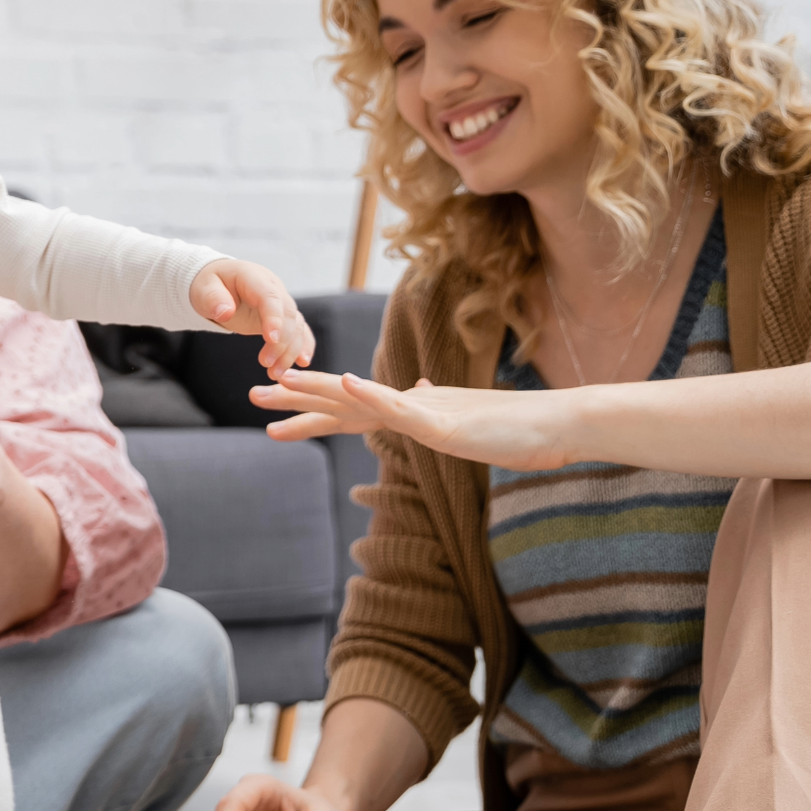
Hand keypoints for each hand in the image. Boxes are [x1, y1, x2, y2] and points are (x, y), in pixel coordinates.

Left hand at [189, 259, 314, 379]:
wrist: (217, 285)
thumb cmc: (209, 285)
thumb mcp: (203, 288)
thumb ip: (213, 299)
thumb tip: (225, 312)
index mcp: (254, 278)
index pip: (269, 297)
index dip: (274, 318)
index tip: (272, 339)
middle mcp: (273, 288)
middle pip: (288, 314)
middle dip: (282, 342)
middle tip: (268, 365)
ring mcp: (280, 303)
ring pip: (296, 325)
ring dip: (290, 350)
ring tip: (276, 373)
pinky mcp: (282, 317)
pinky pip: (299, 330)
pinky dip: (303, 345)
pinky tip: (303, 362)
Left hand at [252, 370, 577, 471]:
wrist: (560, 424)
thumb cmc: (517, 429)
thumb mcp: (462, 424)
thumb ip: (433, 408)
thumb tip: (414, 391)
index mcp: (411, 410)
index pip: (349, 410)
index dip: (309, 408)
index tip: (271, 409)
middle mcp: (411, 405)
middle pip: (343, 400)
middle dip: (295, 398)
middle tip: (250, 394)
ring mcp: (427, 412)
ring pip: (362, 397)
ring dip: (319, 388)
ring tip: (280, 381)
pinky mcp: (446, 422)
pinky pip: (403, 407)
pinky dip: (373, 394)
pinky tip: (347, 384)